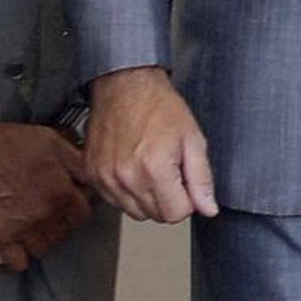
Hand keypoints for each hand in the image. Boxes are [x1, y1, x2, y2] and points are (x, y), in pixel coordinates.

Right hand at [0, 122, 91, 272]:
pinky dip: (13, 258)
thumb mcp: (54, 144)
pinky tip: (8, 250)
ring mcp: (23, 229)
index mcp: (62, 195)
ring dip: (35, 242)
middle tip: (44, 218)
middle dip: (55, 227)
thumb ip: (78, 164)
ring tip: (27, 232)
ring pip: (40, 250)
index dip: (74, 211)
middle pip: (60, 236)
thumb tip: (93, 182)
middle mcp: (46, 217)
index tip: (67, 209)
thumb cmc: (10, 142)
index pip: (81, 217)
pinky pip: (15, 261)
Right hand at [87, 66, 217, 223]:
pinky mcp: (93, 174)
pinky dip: (126, 191)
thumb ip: (202, 179)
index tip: (184, 181)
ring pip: (134, 212)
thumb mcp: (193, 139)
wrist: (125, 85)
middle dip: (168, 198)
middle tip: (168, 169)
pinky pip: (114, 201)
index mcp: (153, 168)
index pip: (175, 215)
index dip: (186, 200)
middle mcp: (125, 176)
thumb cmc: (158, 106)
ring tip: (150, 167)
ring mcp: (105, 177)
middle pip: (155, 215)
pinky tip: (133, 168)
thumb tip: (208, 208)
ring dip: (147, 197)